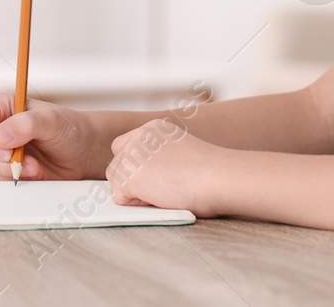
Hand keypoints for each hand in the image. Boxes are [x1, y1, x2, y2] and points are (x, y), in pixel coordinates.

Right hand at [0, 91, 103, 180]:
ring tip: (34, 167)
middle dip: (4, 162)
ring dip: (8, 174)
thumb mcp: (53, 121)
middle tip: (31, 162)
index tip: (7, 151)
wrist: (82, 152)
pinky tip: (29, 175)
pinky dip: (9, 182)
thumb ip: (27, 124)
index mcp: (0, 106)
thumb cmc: (69, 129)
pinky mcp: (0, 170)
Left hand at [105, 118, 223, 215]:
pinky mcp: (129, 175)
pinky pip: (119, 197)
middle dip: (132, 179)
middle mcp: (139, 136)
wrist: (218, 177)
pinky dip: (136, 204)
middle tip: (160, 188)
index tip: (156, 176)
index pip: (126, 146)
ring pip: (115, 180)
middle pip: (117, 163)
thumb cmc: (211, 173)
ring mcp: (132, 155)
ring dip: (134, 192)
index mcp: (154, 128)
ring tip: (163, 192)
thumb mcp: (180, 153)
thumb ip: (160, 157)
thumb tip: (145, 176)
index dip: (137, 166)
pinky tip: (159, 198)